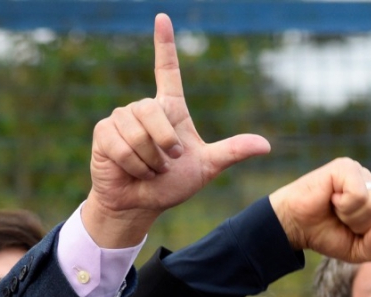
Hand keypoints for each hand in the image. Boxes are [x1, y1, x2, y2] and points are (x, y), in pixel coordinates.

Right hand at [84, 13, 270, 245]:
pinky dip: (133, 165)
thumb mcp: (206, 167)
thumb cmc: (171, 184)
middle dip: (165, 144)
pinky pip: (121, 145)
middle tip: (167, 163)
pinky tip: (132, 171)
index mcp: (170, 109)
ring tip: (148, 169)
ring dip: (149, 160)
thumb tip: (267, 146)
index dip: (165, 44)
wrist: (140, 204)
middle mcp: (144, 108)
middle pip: (155, 111)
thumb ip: (232, 152)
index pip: (167, 69)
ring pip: (138, 133)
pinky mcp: (103, 132)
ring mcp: (121, 118)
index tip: (163, 17)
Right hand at [267, 158, 370, 262]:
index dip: (370, 235)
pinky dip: (344, 205)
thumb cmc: (324, 234)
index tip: (349, 230)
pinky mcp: (346, 167)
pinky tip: (331, 198)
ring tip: (334, 208)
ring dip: (350, 216)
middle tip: (340, 218)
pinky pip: (359, 195)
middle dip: (361, 225)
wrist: (293, 226)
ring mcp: (360, 173)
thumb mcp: (355, 251)